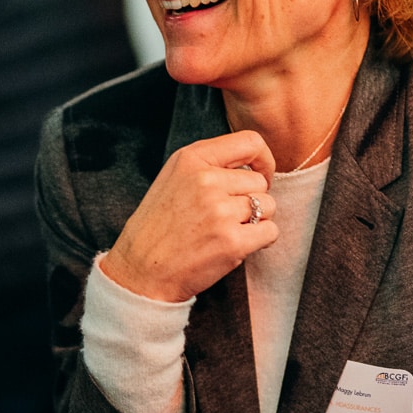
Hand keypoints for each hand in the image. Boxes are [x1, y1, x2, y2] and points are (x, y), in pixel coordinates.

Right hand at [100, 130, 278, 301]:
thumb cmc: (159, 227)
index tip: (259, 175)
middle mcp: (206, 180)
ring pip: (269, 206)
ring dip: (257, 221)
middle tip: (226, 217)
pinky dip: (261, 241)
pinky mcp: (232, 241)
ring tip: (228, 231)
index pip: (250, 142)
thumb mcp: (174, 178)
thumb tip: (254, 165)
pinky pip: (270, 231)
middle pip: (259, 181)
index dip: (263, 160)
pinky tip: (238, 245)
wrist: (141, 271)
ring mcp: (219, 211)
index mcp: (191, 159)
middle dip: (251, 199)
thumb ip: (209, 165)